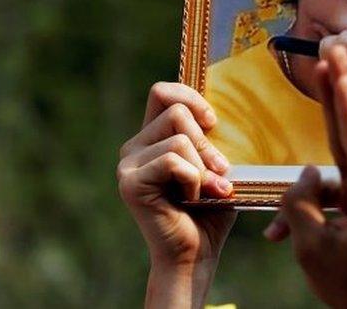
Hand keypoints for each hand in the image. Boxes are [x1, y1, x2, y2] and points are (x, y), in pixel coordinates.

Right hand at [117, 82, 235, 308]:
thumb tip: (214, 112)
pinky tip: (193, 199)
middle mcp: (134, 148)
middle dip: (206, 141)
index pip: (162, 92)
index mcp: (151, 138)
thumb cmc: (210, 210)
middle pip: (175, 110)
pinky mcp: (131, 182)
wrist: (196, 253)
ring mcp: (128, 165)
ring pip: (179, 138)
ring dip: (204, 166)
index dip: (190, 96)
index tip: (213, 122)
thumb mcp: (213, 164)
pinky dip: (194, 179)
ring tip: (208, 190)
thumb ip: (208, 136)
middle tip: (218, 171)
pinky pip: (173, 161)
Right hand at [264, 45, 346, 308]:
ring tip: (281, 235)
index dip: (344, 104)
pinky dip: (315, 205)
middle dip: (340, 93)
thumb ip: (300, 202)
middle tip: (333, 51)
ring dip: (306, 194)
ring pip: (338, 172)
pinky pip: (341, 190)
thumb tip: (307, 172)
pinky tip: (284, 236)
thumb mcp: (312, 248)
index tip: (338, 71)